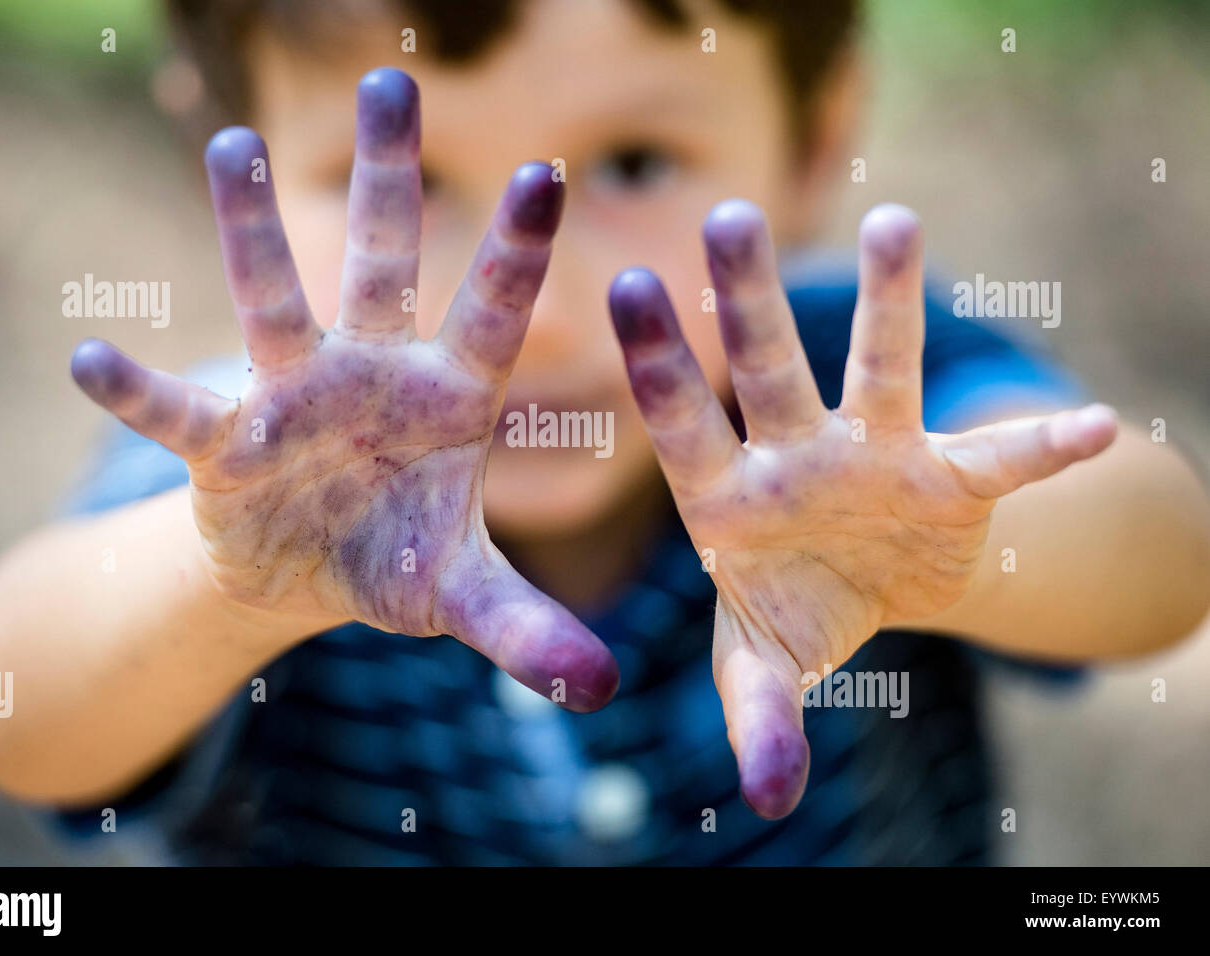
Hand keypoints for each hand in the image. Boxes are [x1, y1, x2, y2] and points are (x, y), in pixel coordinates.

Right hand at [70, 68, 617, 711]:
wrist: (306, 573)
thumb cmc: (395, 562)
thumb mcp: (460, 596)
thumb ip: (526, 629)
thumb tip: (602, 691)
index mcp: (451, 398)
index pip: (496, 315)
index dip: (516, 251)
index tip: (548, 173)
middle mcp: (375, 372)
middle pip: (387, 263)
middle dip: (391, 178)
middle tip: (393, 83)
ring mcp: (295, 395)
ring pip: (274, 297)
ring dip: (253, 228)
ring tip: (231, 149)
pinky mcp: (224, 440)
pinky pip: (176, 410)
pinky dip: (137, 390)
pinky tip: (90, 357)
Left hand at [607, 201, 1116, 815]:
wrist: (877, 590)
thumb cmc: (795, 611)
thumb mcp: (766, 663)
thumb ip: (761, 714)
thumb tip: (770, 798)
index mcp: (727, 498)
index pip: (684, 426)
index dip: (659, 366)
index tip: (629, 288)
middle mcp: (795, 457)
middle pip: (768, 371)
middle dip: (747, 302)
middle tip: (725, 215)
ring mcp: (873, 456)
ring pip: (878, 370)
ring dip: (888, 302)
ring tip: (896, 222)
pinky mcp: (947, 475)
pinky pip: (1000, 460)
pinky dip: (1042, 448)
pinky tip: (1091, 427)